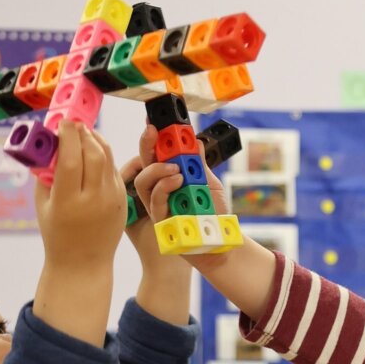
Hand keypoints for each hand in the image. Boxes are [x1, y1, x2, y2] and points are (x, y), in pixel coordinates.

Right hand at [32, 121, 122, 345]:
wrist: (83, 264)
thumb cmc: (57, 234)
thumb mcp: (43, 204)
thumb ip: (45, 173)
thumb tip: (50, 143)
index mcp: (68, 201)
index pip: (72, 157)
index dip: (68, 135)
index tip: (63, 121)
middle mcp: (93, 199)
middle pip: (93, 153)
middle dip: (84, 133)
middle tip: (74, 123)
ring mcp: (111, 200)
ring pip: (108, 158)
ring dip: (97, 140)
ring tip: (85, 132)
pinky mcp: (122, 201)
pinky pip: (114, 170)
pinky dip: (105, 156)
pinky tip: (94, 150)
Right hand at [128, 121, 275, 319]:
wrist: (221, 241)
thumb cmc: (214, 216)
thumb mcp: (209, 184)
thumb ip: (200, 164)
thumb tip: (195, 141)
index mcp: (170, 178)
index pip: (156, 154)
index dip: (153, 138)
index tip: (155, 122)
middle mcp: (159, 190)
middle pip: (143, 163)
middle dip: (146, 144)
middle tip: (152, 130)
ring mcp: (158, 206)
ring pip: (143, 181)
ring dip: (158, 169)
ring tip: (176, 167)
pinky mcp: (160, 222)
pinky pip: (156, 201)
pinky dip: (165, 187)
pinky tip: (179, 181)